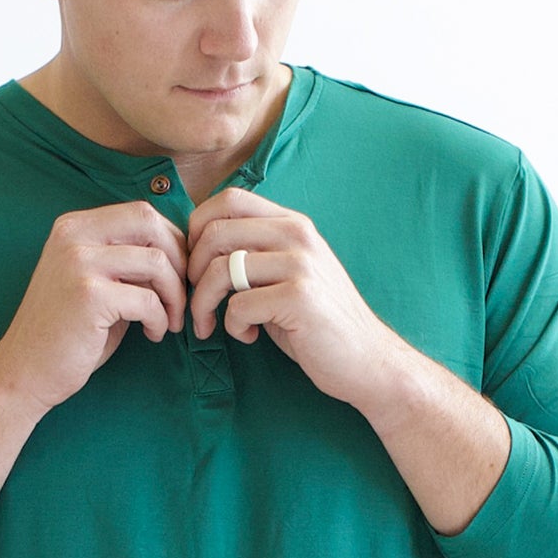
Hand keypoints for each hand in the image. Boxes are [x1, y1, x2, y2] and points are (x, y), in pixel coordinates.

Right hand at [0, 199, 187, 493]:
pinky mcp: (89, 295)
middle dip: (178, 260)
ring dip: (175, 295)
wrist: (25, 372)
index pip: (141, 212)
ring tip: (170, 321)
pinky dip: (160, 319)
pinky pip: (148, 299)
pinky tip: (152, 334)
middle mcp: (74, 236)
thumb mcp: (94, 283)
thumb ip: (126, 262)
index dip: (171, 240)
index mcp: (74, 227)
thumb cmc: (65, 333)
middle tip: (182, 295)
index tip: (178, 274)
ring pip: (156, 261)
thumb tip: (178, 254)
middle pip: (150, 223)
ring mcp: (80, 263)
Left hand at [186, 187, 408, 412]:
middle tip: (197, 302)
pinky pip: (238, 306)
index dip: (198, 229)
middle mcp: (297, 235)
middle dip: (192, 272)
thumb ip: (254, 254)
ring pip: (220, 269)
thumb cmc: (317, 321)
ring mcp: (300, 264)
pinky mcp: (299, 297)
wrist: (366, 357)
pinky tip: (249, 336)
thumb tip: (199, 246)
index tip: (196, 265)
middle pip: (215, 232)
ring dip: (203, 303)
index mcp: (292, 223)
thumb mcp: (287, 274)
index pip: (229, 199)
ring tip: (210, 324)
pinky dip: (233, 326)